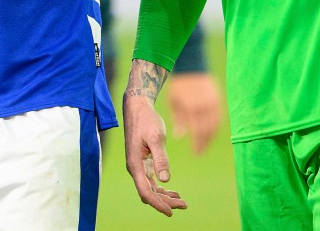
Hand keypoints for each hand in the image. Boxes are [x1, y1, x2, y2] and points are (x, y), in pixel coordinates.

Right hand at [123, 91, 187, 216]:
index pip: (146, 192)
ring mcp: (138, 166)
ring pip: (150, 189)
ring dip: (164, 196)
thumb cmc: (146, 120)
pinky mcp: (143, 162)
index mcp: (135, 165)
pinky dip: (162, 187)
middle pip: (149, 193)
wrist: (138, 108)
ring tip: (182, 200)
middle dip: (165, 202)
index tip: (171, 212)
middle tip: (184, 205)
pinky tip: (172, 189)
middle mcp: (135, 168)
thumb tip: (166, 179)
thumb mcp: (156, 137)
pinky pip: (151, 181)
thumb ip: (160, 158)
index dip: (158, 204)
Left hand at [168, 72, 221, 154]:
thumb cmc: (179, 87)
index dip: (198, 144)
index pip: (197, 131)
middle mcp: (204, 106)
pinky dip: (216, 127)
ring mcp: (213, 103)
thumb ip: (178, 120)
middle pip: (207, 130)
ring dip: (211, 137)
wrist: (191, 68)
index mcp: (192, 107)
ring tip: (205, 145)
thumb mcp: (174, 102)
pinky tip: (211, 133)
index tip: (196, 152)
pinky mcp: (218, 100)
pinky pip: (219, 117)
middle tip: (200, 152)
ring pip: (215, 125)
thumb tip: (178, 136)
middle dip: (204, 143)